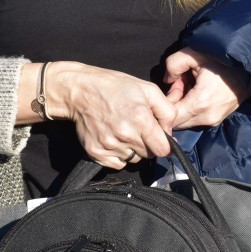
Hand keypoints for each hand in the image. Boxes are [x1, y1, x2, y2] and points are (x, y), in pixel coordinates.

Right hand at [58, 63, 176, 169]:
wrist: (80, 91)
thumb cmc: (114, 87)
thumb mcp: (147, 89)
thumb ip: (167, 111)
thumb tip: (170, 132)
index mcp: (140, 119)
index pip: (163, 149)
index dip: (165, 145)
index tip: (161, 139)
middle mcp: (125, 135)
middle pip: (149, 155)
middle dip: (149, 144)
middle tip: (139, 129)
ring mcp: (109, 146)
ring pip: (134, 160)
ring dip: (134, 150)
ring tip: (124, 131)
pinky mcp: (96, 152)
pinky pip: (118, 164)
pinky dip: (119, 156)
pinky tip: (114, 139)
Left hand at [163, 48, 250, 129]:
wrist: (249, 68)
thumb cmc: (222, 60)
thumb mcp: (194, 54)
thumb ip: (173, 65)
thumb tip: (167, 80)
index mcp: (200, 104)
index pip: (170, 117)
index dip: (165, 101)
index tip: (173, 84)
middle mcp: (206, 118)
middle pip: (176, 121)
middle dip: (173, 104)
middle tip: (180, 83)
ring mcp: (214, 121)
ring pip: (186, 121)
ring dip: (182, 106)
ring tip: (190, 85)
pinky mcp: (218, 119)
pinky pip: (196, 118)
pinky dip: (192, 107)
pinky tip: (199, 90)